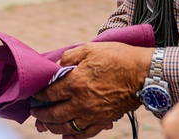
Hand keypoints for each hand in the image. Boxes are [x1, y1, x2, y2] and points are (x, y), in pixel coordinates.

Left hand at [31, 43, 150, 135]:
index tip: (34, 95)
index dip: (39, 95)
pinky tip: (68, 136)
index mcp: (75, 83)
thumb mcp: (89, 49)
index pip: (49, 93)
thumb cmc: (117, 58)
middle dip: (41, 115)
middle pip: (54, 114)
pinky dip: (74, 136)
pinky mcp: (104, 120)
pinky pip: (85, 134)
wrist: (144, 74)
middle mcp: (81, 102)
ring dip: (53, 128)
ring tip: (46, 126)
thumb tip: (56, 66)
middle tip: (35, 113)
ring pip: (67, 127)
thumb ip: (69, 57)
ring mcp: (93, 114)